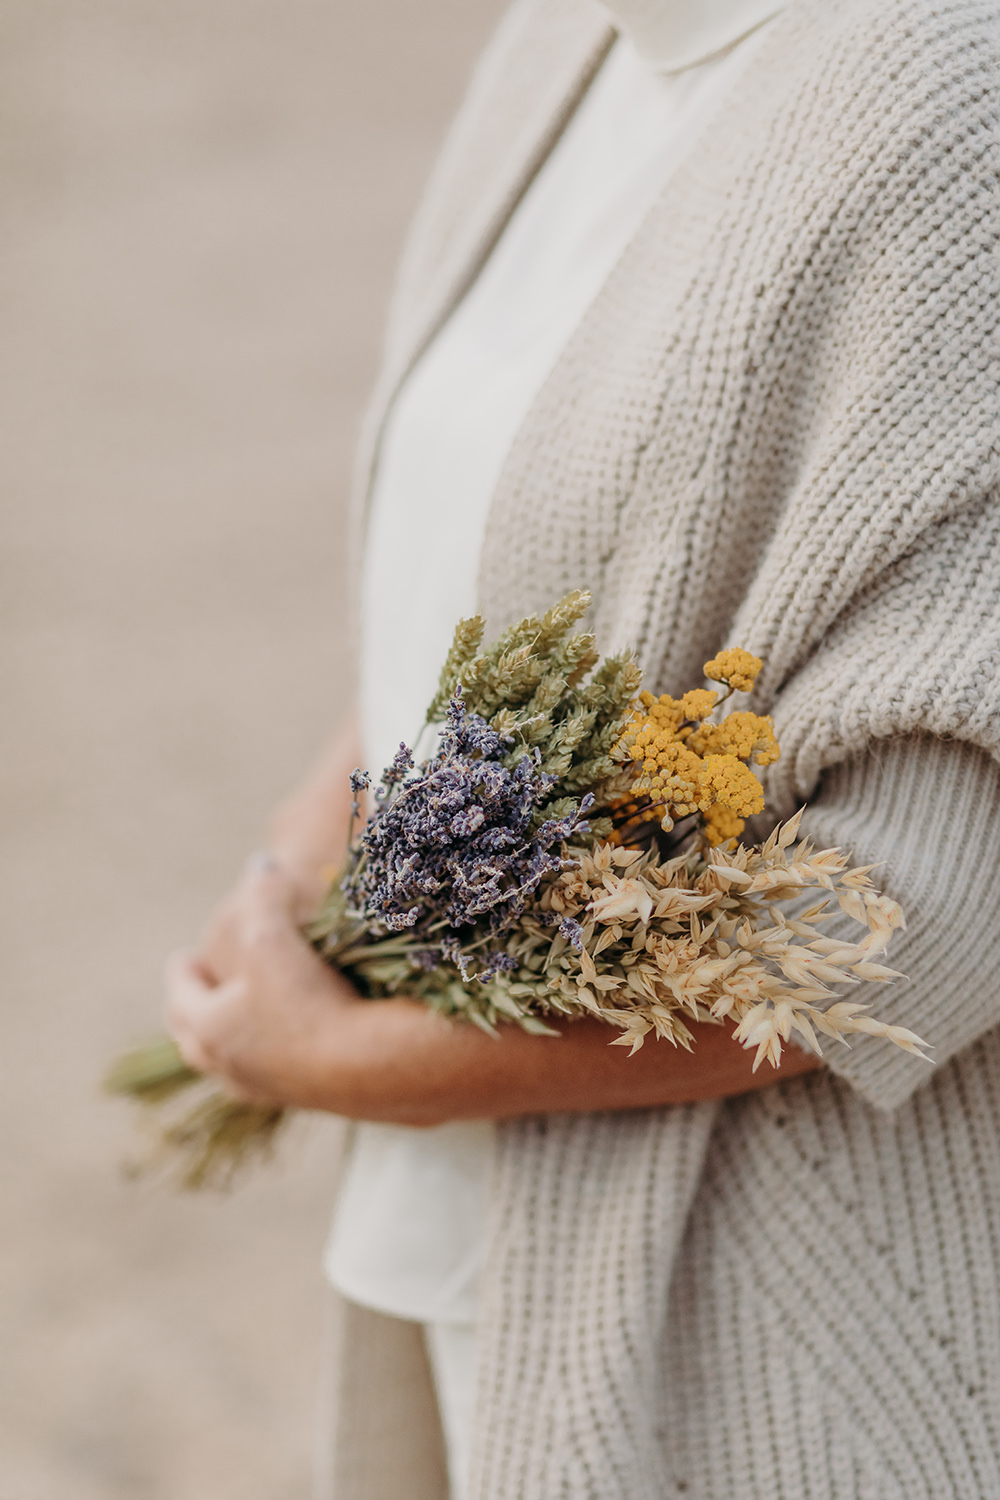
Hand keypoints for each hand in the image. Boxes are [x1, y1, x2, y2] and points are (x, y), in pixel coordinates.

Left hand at [166, 858, 364, 1107]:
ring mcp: (266, 1090)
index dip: (183, 971)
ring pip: (234, 1063)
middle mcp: (229, 1068)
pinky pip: (273, 1074)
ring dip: (234, 1037)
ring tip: (245, 1016)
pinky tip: (292, 1040)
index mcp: (208, 1029)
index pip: (181, 996)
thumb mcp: (274, 934)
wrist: (370, 1067)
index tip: (183, 956)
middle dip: (197, 1011)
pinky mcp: (307, 1098)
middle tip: (202, 992)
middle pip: (197, 1039)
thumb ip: (263, 894)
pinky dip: (271, 1053)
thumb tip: (261, 865)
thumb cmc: (307, 998)